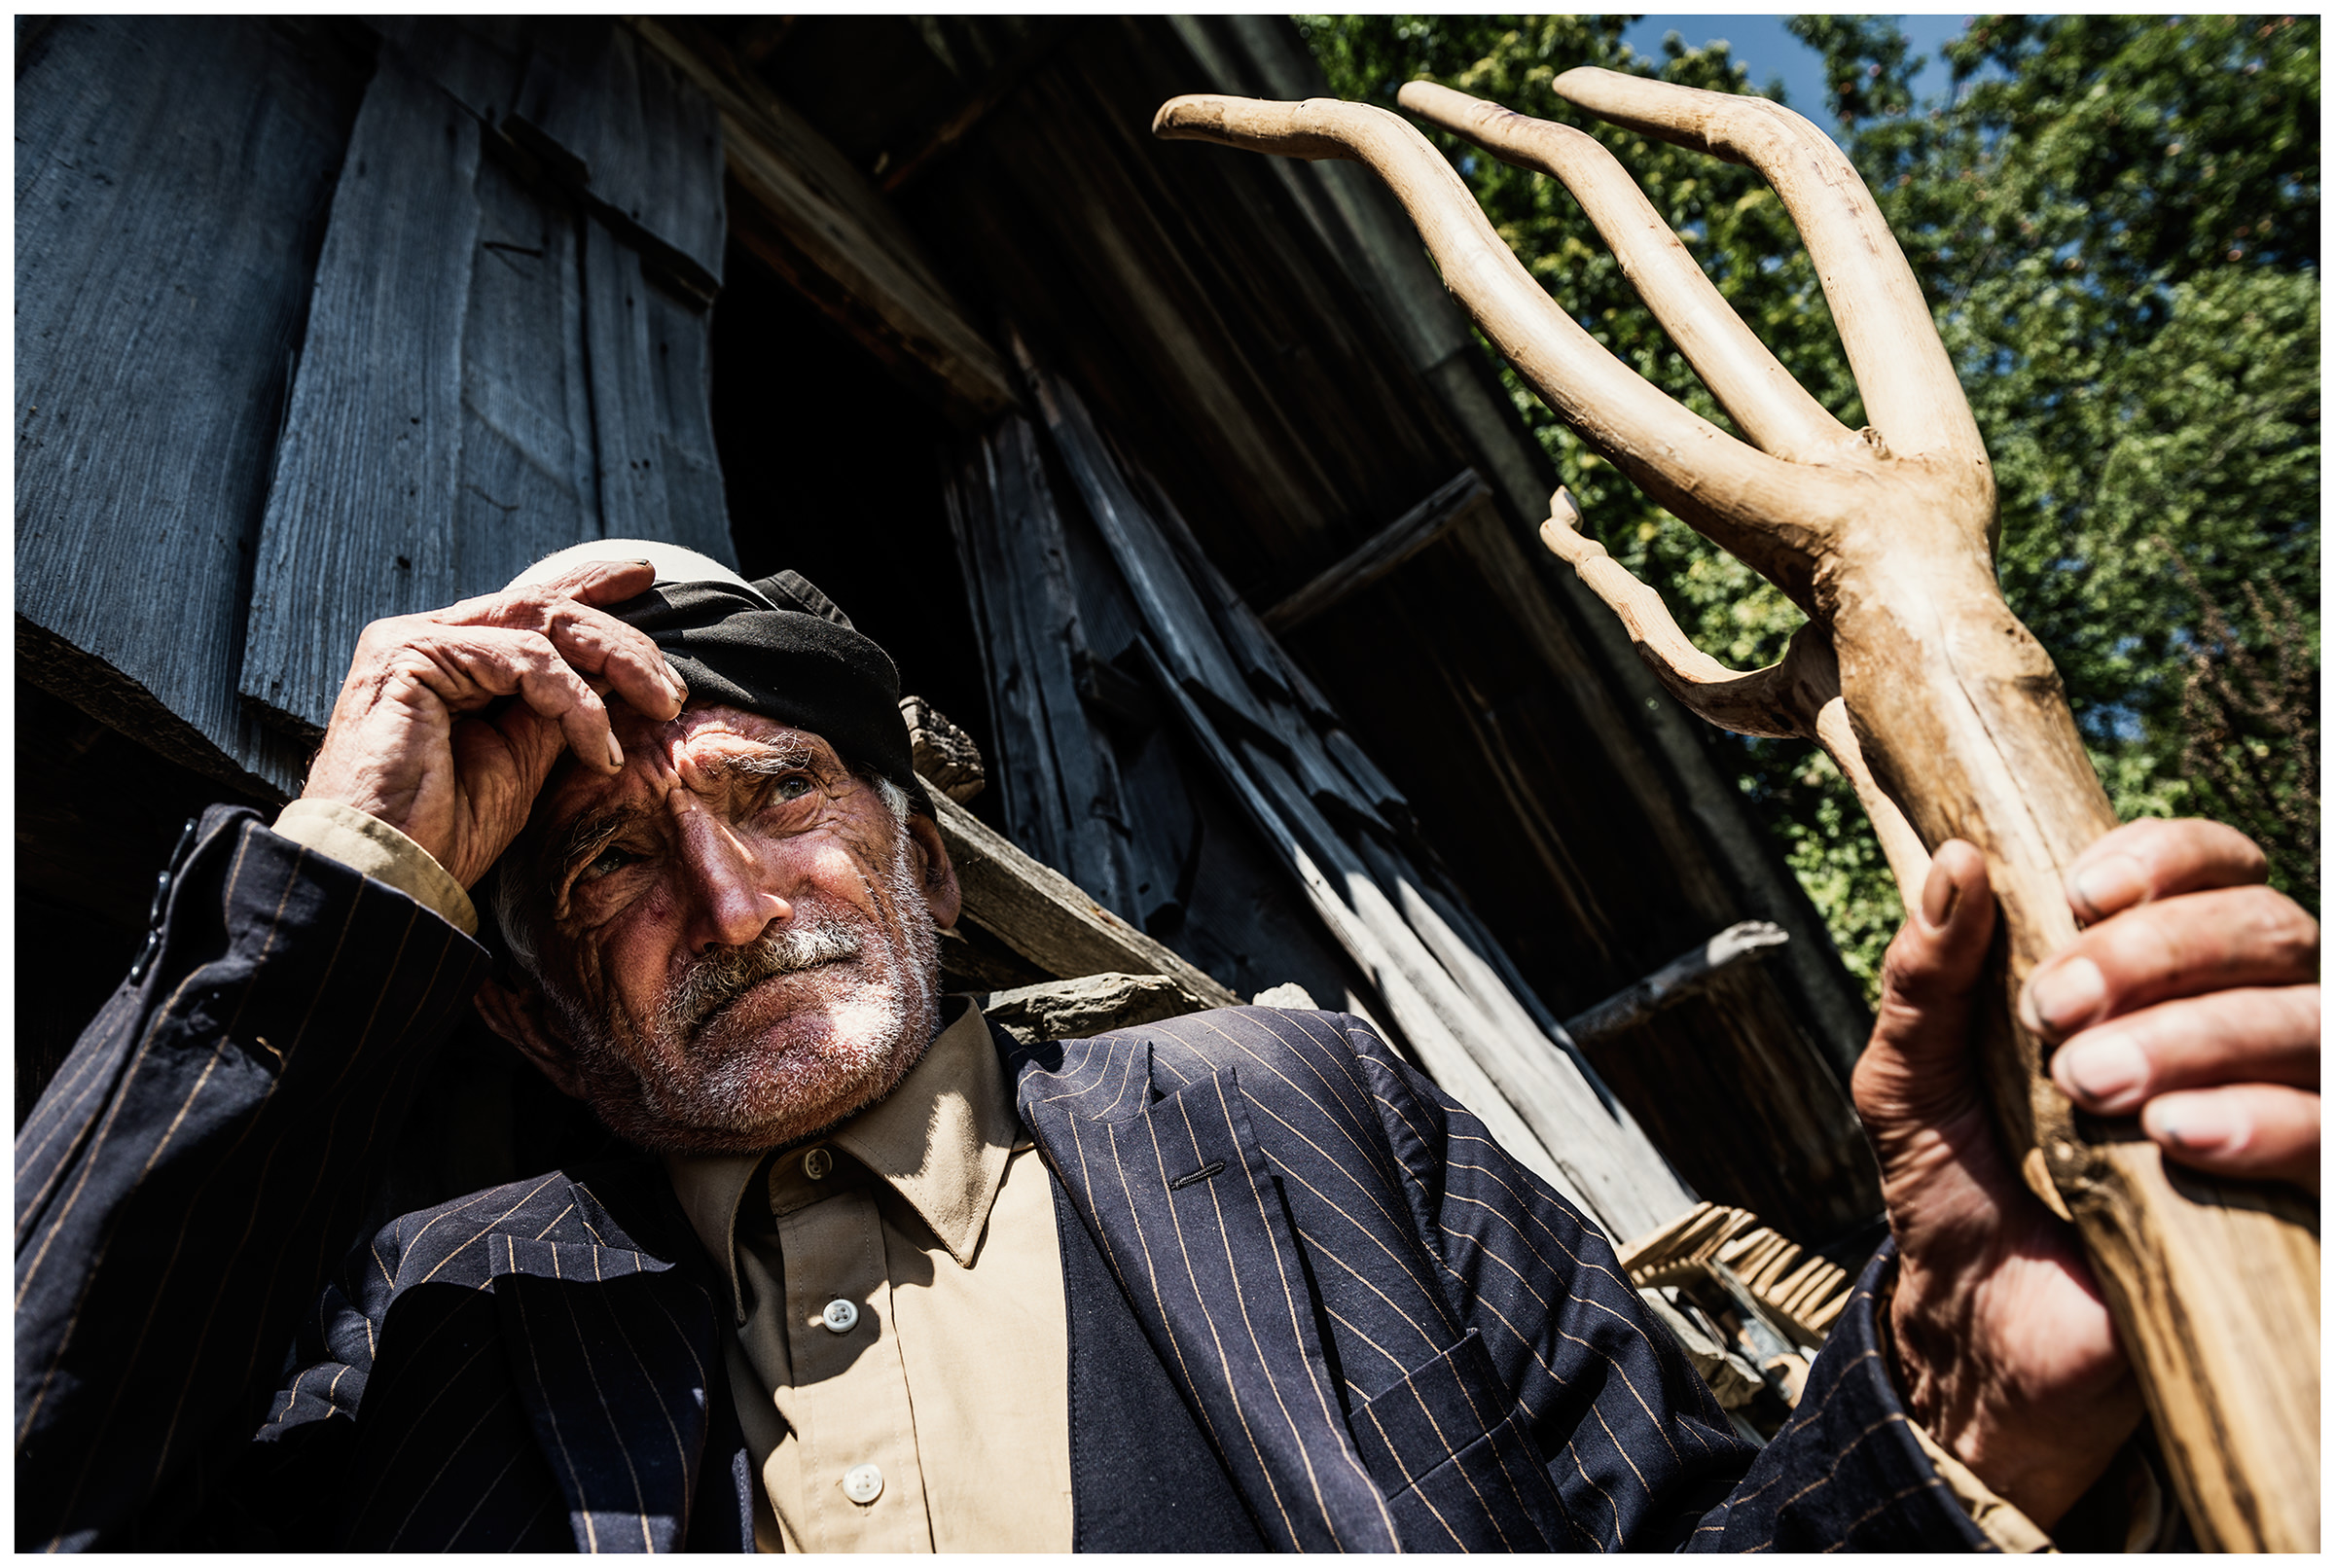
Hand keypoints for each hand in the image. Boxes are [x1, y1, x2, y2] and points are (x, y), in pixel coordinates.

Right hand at [301, 560, 686, 887]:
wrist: (388, 873)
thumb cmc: (444, 830)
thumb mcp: (523, 759)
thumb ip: (558, 708)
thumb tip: (613, 676)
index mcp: (453, 659)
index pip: (529, 606)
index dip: (588, 586)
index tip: (643, 580)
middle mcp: (429, 637)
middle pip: (546, 609)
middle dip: (623, 642)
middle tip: (672, 689)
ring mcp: (415, 641)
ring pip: (542, 623)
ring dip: (615, 665)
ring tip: (658, 710)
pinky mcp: (410, 655)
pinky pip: (523, 659)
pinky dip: (574, 701)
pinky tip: (598, 746)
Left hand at [1850, 820, 2318, 1530]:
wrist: (1975, 1326)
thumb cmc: (1954, 1185)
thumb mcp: (1910, 1074)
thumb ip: (1927, 973)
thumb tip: (1957, 861)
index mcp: (2148, 975)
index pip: (2213, 871)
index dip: (2166, 861)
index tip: (2081, 894)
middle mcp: (2232, 1024)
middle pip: (2268, 930)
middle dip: (2160, 952)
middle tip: (2054, 1014)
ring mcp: (2277, 1107)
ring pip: (2310, 1022)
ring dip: (2202, 1033)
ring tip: (2090, 1085)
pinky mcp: (2296, 1197)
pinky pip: (2328, 1133)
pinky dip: (2265, 1119)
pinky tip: (2177, 1137)